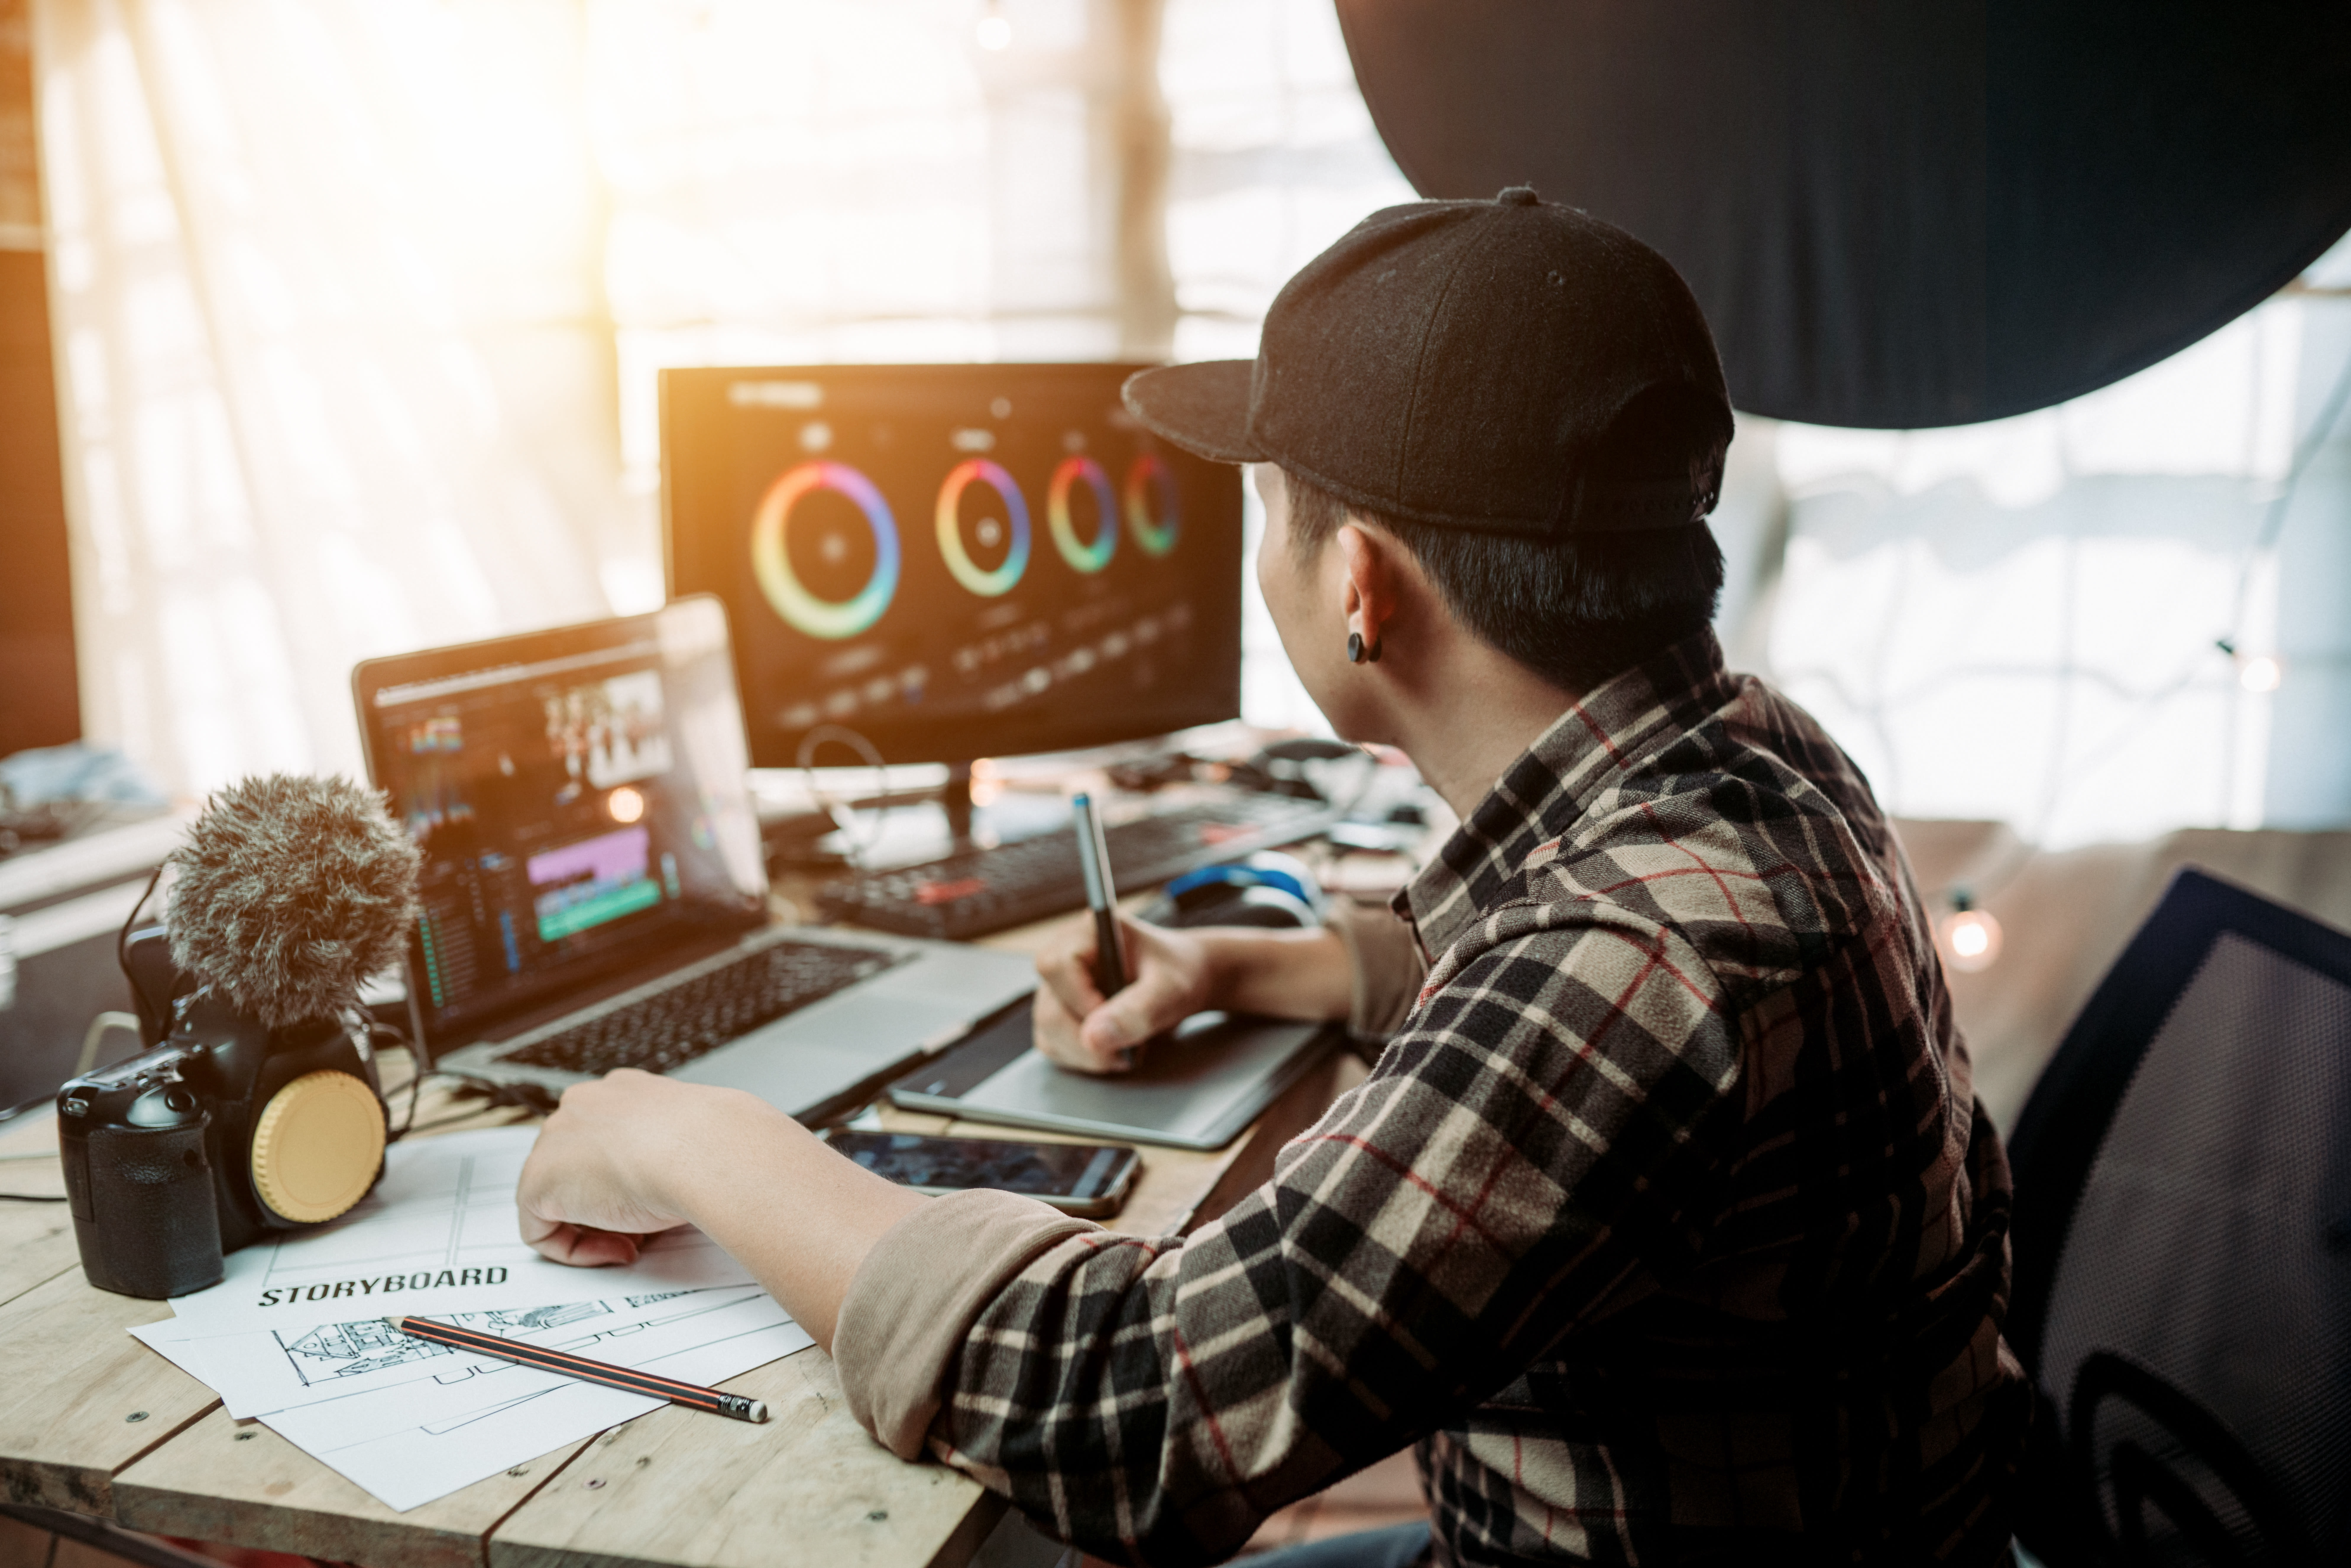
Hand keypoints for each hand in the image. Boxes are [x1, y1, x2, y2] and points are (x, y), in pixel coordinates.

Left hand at [515, 1069, 748, 1266]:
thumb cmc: (711, 1142)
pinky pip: (541, 1228)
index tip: (656, 1198)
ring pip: (560, 1196)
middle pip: (579, 1166)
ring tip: (638, 1236)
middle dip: (610, 1202)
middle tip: (646, 1223)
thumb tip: (685, 1174)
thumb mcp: (696, 1138)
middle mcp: (583, 1106)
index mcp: (622, 1090)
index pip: (607, 1138)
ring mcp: (554, 1139)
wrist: (698, 1150)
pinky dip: (575, 1249)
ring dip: (597, 1225)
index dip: (630, 1178)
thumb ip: (676, 1150)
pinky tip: (617, 1248)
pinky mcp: (537, 1181)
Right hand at [1032, 914, 1214, 1073]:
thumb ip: (1137, 1011)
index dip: (1079, 1000)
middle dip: (1086, 1040)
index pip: (1057, 966)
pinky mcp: (1059, 1012)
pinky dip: (1082, 1057)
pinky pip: (1053, 1044)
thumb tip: (1092, 1038)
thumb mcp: (1171, 991)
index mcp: (1090, 933)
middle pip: (1049, 1008)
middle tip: (1126, 1051)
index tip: (1113, 1020)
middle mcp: (1065, 956)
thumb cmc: (1179, 974)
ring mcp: (1058, 987)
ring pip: (1047, 1031)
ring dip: (1086, 1054)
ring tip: (1127, 1050)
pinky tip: (1113, 1050)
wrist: (1183, 982)